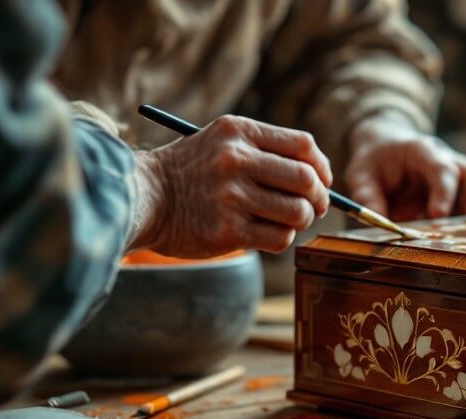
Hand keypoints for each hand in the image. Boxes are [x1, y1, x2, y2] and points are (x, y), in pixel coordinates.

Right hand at [130, 115, 331, 256]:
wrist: (143, 197)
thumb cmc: (190, 173)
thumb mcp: (222, 142)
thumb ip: (265, 152)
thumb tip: (320, 179)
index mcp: (239, 132)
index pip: (304, 146)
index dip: (322, 167)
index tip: (322, 181)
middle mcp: (236, 160)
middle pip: (306, 180)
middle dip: (319, 198)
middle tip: (314, 208)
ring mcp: (232, 196)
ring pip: (297, 213)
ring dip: (300, 221)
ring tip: (286, 222)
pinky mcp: (228, 230)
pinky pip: (279, 238)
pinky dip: (281, 239)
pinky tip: (264, 234)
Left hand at [345, 112, 465, 221]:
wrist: (386, 147)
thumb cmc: (375, 162)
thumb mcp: (361, 174)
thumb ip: (367, 196)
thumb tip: (376, 220)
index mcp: (421, 151)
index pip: (440, 167)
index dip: (443, 192)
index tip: (437, 217)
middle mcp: (448, 158)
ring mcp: (460, 172)